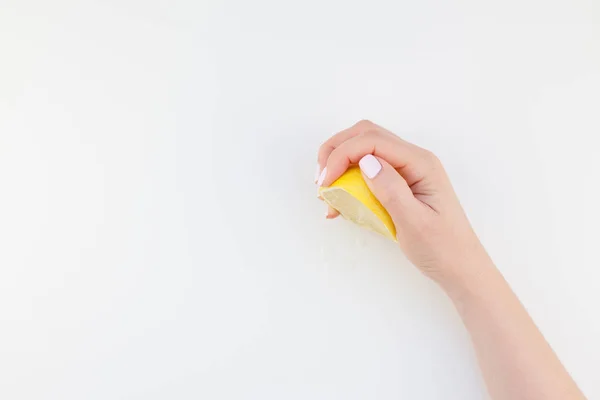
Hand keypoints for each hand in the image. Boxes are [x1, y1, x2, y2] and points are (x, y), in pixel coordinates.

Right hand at [317, 120, 489, 286]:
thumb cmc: (442, 248)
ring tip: (327, 192)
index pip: (372, 141)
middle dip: (336, 151)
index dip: (342, 155)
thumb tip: (366, 162)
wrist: (460, 268)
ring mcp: (406, 170)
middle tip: (320, 180)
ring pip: (364, 150)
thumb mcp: (415, 222)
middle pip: (366, 135)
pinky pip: (368, 171)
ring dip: (340, 164)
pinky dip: (348, 180)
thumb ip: (391, 190)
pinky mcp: (399, 184)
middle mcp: (413, 160)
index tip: (325, 183)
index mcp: (420, 163)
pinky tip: (339, 203)